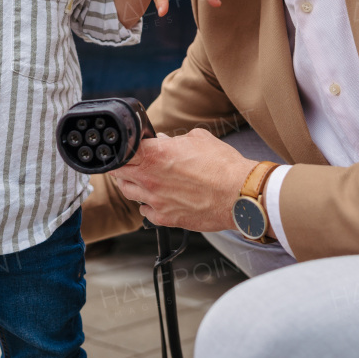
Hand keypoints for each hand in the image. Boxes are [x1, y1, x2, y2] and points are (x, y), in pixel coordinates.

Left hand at [113, 128, 257, 232]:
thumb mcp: (198, 139)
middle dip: (123, 167)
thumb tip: (164, 140)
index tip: (127, 149)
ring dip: (132, 185)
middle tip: (133, 164)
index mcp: (155, 154)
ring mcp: (155, 200)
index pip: (122, 151)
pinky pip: (145, 212)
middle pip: (119, 173)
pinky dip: (147, 206)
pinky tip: (157, 199)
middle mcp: (149, 178)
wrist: (238, 195)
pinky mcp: (165, 218)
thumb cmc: (222, 166)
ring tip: (143, 181)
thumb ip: (175, 139)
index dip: (122, 149)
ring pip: (128, 193)